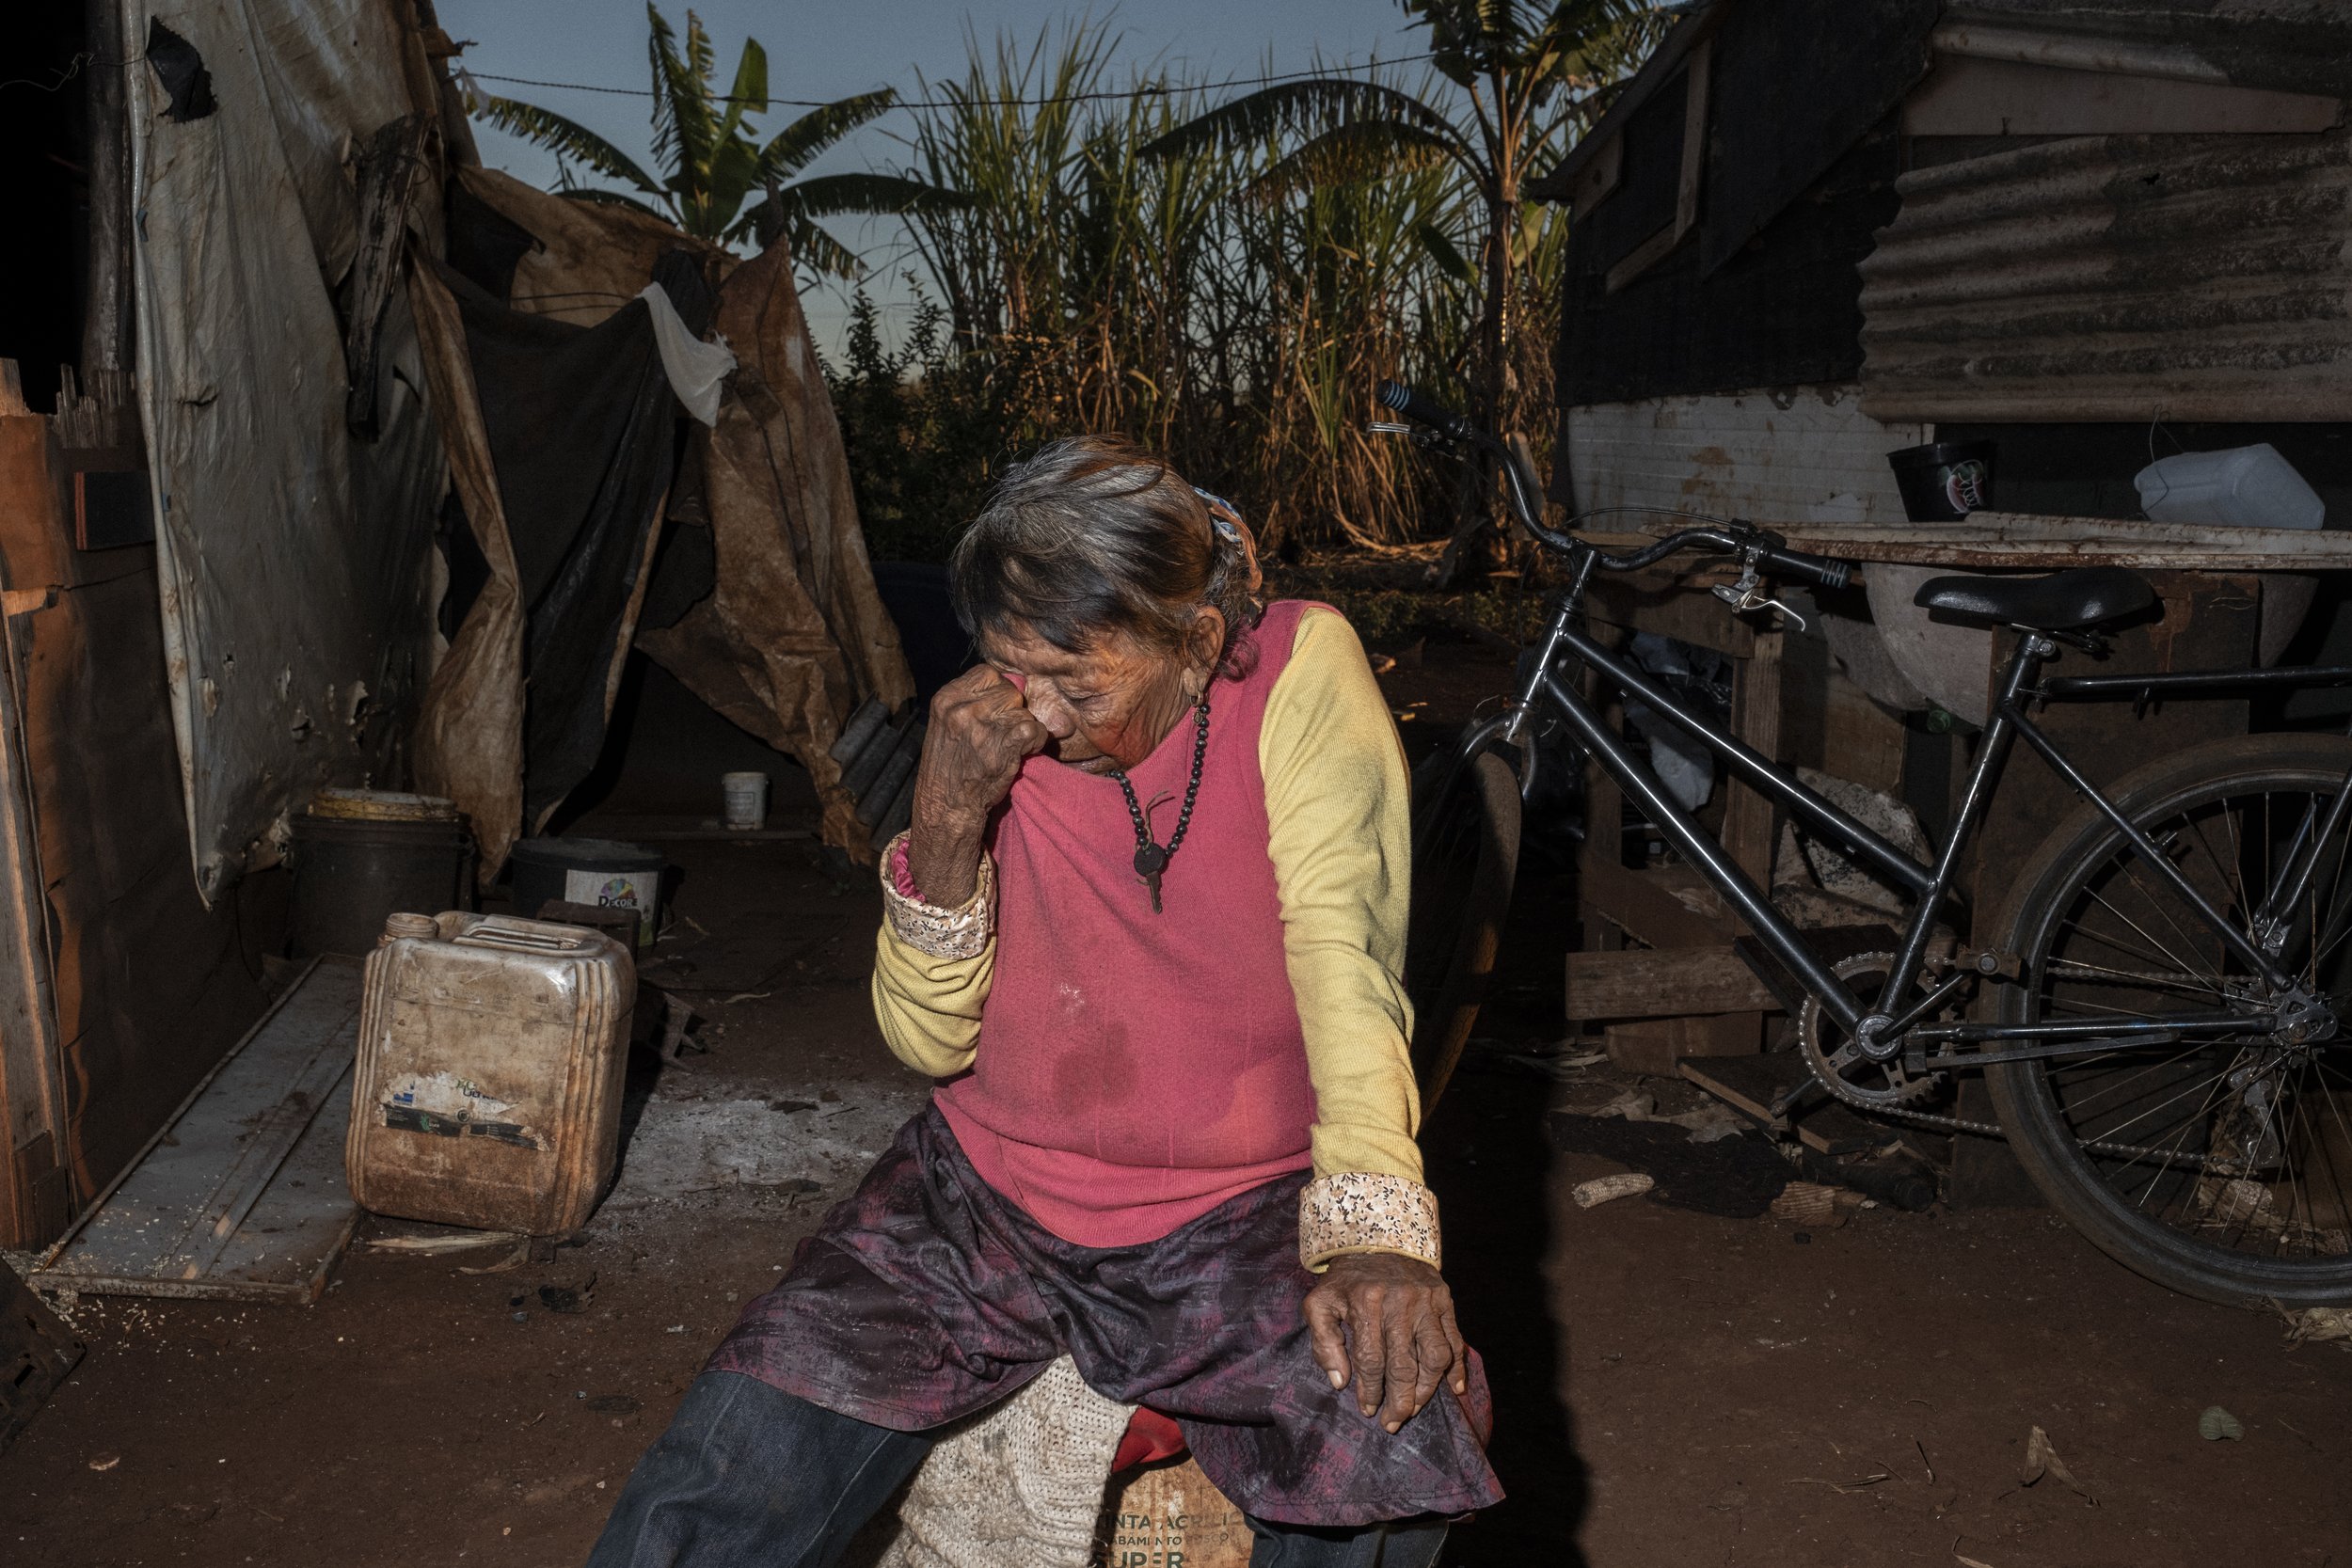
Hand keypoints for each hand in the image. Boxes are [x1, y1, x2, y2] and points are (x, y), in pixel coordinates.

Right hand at [907, 666, 1047, 904]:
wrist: (947, 806)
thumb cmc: (951, 766)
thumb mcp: (952, 724)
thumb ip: (979, 700)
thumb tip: (1019, 679)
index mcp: (946, 698)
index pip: (987, 673)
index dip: (998, 691)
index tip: (995, 712)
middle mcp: (961, 709)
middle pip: (1009, 690)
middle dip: (1012, 710)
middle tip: (1002, 733)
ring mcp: (981, 727)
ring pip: (1023, 709)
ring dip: (1023, 727)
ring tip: (1008, 746)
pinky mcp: (1001, 746)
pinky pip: (1033, 728)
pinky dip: (1036, 740)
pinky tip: (1024, 752)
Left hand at [1301, 1253, 1467, 1434]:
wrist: (1378, 1238)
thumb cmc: (1346, 1280)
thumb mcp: (1320, 1303)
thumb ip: (1323, 1342)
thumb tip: (1340, 1382)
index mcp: (1366, 1303)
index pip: (1371, 1361)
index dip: (1370, 1391)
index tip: (1368, 1410)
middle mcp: (1399, 1303)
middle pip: (1404, 1365)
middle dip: (1399, 1402)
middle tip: (1393, 1423)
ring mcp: (1426, 1302)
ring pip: (1434, 1356)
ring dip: (1427, 1389)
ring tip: (1415, 1407)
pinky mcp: (1444, 1300)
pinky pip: (1455, 1339)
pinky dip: (1458, 1367)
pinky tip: (1455, 1389)